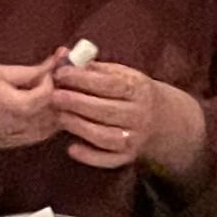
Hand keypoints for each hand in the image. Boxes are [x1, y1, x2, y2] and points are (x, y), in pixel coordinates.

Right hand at [0, 62, 59, 151]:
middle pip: (54, 113)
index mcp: (13, 105)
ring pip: (50, 128)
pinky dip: (47, 122)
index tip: (50, 68)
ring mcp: (15, 138)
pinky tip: (43, 109)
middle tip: (58, 78)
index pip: (48, 95)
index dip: (53, 80)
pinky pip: (39, 136)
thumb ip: (30, 71)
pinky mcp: (12, 145)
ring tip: (50, 92)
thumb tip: (55, 62)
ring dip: (56, 110)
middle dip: (60, 95)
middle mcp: (17, 125)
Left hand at [53, 58, 207, 182]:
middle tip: (54, 96)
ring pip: (105, 136)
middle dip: (76, 103)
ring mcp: (135, 138)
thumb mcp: (121, 74)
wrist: (163, 119)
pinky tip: (71, 148)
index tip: (61, 74)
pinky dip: (89, 157)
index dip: (84, 79)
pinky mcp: (128, 156)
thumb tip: (63, 57)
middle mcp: (139, 115)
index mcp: (138, 89)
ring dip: (79, 127)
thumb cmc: (130, 92)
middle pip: (105, 111)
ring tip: (60, 116)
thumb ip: (93, 68)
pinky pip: (108, 160)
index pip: (110, 84)